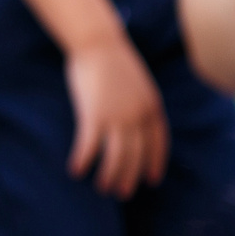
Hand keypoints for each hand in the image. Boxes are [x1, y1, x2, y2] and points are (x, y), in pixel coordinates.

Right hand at [65, 36, 167, 196]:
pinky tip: (76, 170)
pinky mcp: (94, 115)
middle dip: (130, 177)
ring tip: (102, 188)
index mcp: (152, 107)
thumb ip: (140, 105)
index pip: (158, 143)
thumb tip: (135, 125)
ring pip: (117, 156)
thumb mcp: (138, 85)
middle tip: (122, 192)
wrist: (98, 43)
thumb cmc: (114, 62)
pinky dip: (84, 160)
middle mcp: (139, 116)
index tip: (152, 181)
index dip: (155, 163)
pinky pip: (91, 146)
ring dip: (109, 175)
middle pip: (137, 155)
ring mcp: (118, 117)